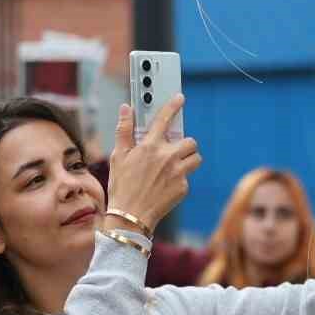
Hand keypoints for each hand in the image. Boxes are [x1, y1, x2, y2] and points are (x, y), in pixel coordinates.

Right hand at [105, 98, 200, 232]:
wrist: (130, 216)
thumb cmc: (121, 186)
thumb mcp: (118, 156)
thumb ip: (124, 130)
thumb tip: (125, 108)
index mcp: (150, 146)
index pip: (164, 119)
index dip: (173, 106)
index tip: (179, 98)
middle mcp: (167, 157)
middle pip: (189, 141)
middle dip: (183, 144)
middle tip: (172, 150)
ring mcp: (177, 173)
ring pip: (195, 158)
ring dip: (188, 159)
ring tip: (174, 165)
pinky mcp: (183, 188)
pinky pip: (188, 177)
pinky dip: (180, 178)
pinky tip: (166, 184)